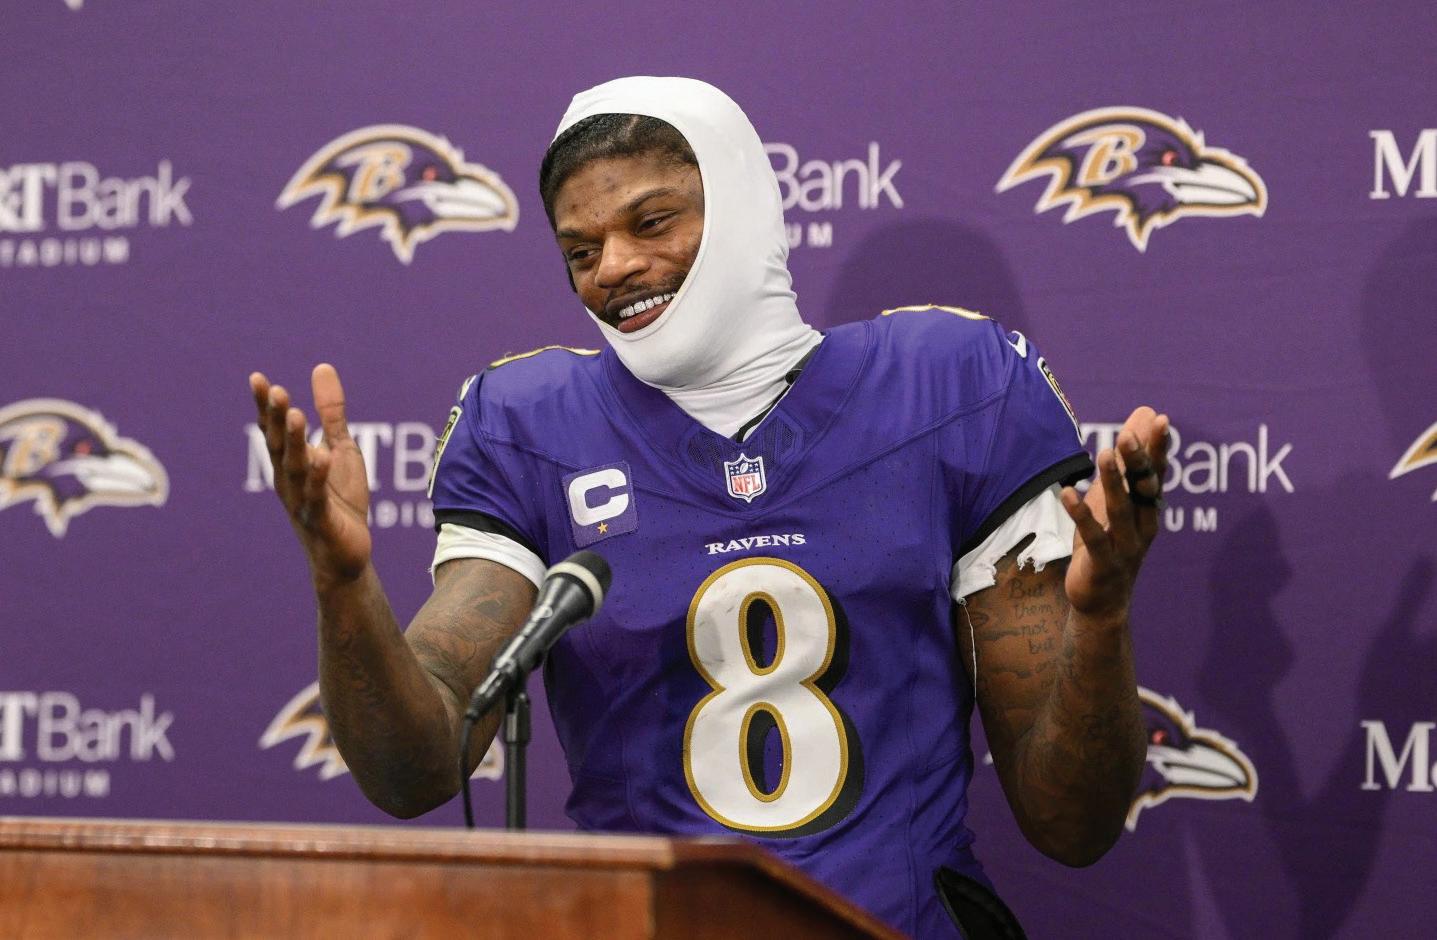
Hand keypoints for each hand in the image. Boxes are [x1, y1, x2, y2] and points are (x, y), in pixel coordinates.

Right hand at [250, 364, 371, 588]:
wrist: (345, 555)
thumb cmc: (340, 501)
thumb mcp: (340, 449)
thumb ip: (331, 413)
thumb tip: (322, 367)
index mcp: (290, 463)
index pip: (273, 430)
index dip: (265, 407)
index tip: (257, 379)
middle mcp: (289, 481)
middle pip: (279, 446)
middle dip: (276, 419)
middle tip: (276, 391)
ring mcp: (303, 502)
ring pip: (295, 470)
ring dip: (293, 443)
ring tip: (294, 415)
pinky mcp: (323, 521)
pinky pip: (318, 497)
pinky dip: (318, 478)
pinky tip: (322, 457)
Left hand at [1059, 406, 1169, 619]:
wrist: (1103, 601)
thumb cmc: (1109, 542)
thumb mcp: (1117, 501)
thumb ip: (1128, 463)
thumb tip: (1143, 417)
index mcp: (1148, 509)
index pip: (1156, 473)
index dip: (1158, 448)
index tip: (1160, 420)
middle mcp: (1143, 525)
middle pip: (1144, 489)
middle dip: (1138, 461)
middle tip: (1127, 434)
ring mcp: (1126, 546)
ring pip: (1121, 511)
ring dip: (1113, 482)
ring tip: (1104, 453)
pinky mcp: (1104, 563)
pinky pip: (1093, 536)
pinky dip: (1081, 515)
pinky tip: (1067, 493)